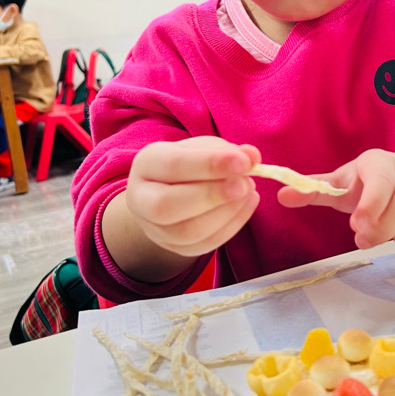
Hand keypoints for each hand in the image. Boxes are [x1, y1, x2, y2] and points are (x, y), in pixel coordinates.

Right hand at [125, 138, 260, 258]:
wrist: (171, 190)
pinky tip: (246, 205)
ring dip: (227, 213)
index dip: (210, 164)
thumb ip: (229, 150)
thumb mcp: (205, 148)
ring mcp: (155, 228)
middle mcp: (141, 198)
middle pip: (168, 205)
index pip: (173, 165)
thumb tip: (252, 156)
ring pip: (188, 232)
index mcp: (147, 163)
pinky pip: (204, 245)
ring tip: (248, 192)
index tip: (244, 163)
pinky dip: (232, 226)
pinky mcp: (174, 247)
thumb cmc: (190, 163)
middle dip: (213, 195)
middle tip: (245, 184)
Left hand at [278, 149, 394, 255]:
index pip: (382, 179)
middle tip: (365, 239)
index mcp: (382, 163)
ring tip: (392, 240)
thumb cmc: (366, 184)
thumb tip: (282, 195)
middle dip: (384, 228)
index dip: (371, 205)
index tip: (356, 228)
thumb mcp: (341, 184)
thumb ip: (314, 191)